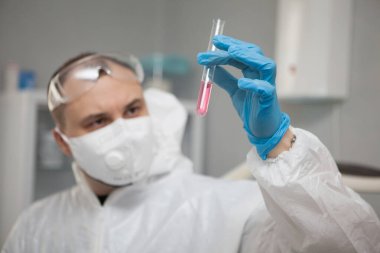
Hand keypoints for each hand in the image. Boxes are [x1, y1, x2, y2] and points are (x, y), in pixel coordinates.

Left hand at [197, 35, 289, 159]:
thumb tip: (208, 68)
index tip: (215, 41)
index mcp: (254, 71)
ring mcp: (268, 86)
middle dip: (235, 47)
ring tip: (232, 53)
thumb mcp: (234, 91)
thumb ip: (224, 79)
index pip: (243, 52)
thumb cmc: (252, 108)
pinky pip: (265, 89)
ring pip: (266, 65)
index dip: (230, 45)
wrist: (262, 129)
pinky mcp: (269, 100)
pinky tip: (241, 83)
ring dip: (249, 57)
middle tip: (217, 45)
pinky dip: (254, 84)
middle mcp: (263, 75)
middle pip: (253, 54)